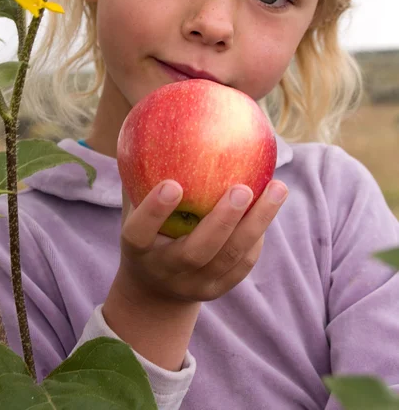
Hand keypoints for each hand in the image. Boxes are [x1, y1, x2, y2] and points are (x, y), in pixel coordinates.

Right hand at [118, 179, 287, 302]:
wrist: (154, 289)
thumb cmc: (146, 232)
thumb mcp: (135, 210)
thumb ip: (143, 176)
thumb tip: (154, 122)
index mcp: (138, 250)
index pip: (139, 233)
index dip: (154, 211)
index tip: (173, 184)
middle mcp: (166, 271)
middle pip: (196, 252)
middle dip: (222, 221)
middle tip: (242, 189)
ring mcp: (194, 285)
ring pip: (230, 258)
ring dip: (257, 222)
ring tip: (278, 188)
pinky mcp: (218, 289)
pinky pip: (243, 263)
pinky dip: (257, 234)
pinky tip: (269, 205)